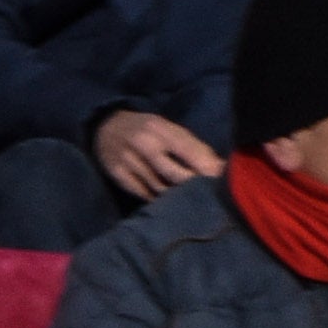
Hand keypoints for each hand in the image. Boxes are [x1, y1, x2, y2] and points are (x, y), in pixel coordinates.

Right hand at [90, 107, 222, 204]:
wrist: (105, 126)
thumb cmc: (147, 130)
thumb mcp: (169, 129)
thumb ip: (193, 147)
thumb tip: (222, 168)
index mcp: (160, 129)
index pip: (189, 152)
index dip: (208, 170)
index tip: (222, 183)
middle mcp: (143, 143)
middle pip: (175, 175)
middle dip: (194, 187)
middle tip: (208, 197)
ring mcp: (128, 160)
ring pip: (160, 188)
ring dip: (177, 197)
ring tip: (189, 200)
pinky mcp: (118, 174)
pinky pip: (144, 195)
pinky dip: (158, 199)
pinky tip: (166, 201)